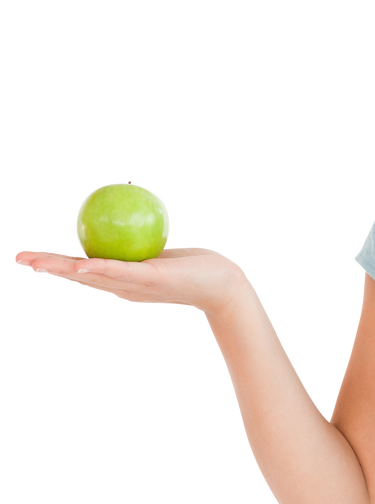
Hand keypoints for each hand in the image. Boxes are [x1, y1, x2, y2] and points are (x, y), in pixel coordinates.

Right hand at [12, 246, 246, 316]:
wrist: (224, 285)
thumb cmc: (195, 267)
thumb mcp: (160, 253)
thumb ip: (141, 241)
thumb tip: (126, 216)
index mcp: (121, 281)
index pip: (81, 271)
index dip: (54, 266)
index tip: (30, 258)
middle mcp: (122, 287)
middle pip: (76, 276)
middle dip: (45, 268)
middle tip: (17, 258)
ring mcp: (134, 286)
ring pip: (90, 275)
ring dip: (60, 269)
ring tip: (33, 262)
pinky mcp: (149, 281)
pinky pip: (119, 272)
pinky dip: (97, 267)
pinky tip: (78, 263)